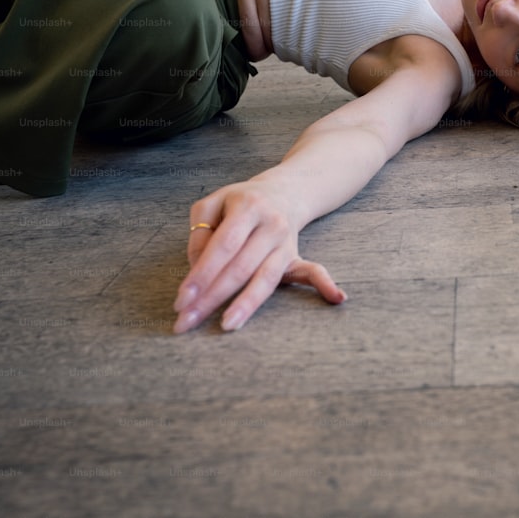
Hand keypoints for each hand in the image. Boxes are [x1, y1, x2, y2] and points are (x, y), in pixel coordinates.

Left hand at [173, 180, 346, 333]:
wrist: (284, 191)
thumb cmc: (240, 201)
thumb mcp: (213, 202)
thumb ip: (200, 231)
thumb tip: (197, 268)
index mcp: (249, 206)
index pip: (223, 246)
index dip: (201, 274)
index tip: (182, 300)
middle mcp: (272, 225)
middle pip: (241, 267)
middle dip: (212, 297)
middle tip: (187, 321)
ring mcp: (287, 243)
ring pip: (267, 278)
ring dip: (246, 304)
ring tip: (227, 326)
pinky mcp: (296, 256)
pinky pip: (313, 271)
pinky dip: (325, 284)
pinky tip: (337, 298)